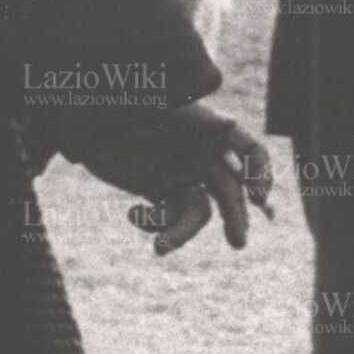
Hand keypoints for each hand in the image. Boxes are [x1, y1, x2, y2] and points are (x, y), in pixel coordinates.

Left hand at [107, 102, 276, 255]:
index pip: (251, 151)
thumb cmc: (133, 105)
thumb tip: (230, 122)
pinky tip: (132, 214)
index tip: (258, 197)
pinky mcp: (161, 193)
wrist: (92, 120)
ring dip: (182, 233)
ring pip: (198, 213)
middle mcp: (205, 157)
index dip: (261, 173)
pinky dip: (153, 222)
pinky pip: (169, 218)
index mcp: (214, 132)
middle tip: (237, 242)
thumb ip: (196, 119)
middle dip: (235, 217)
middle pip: (230, 192)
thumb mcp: (166, 109)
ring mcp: (184, 177)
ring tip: (161, 248)